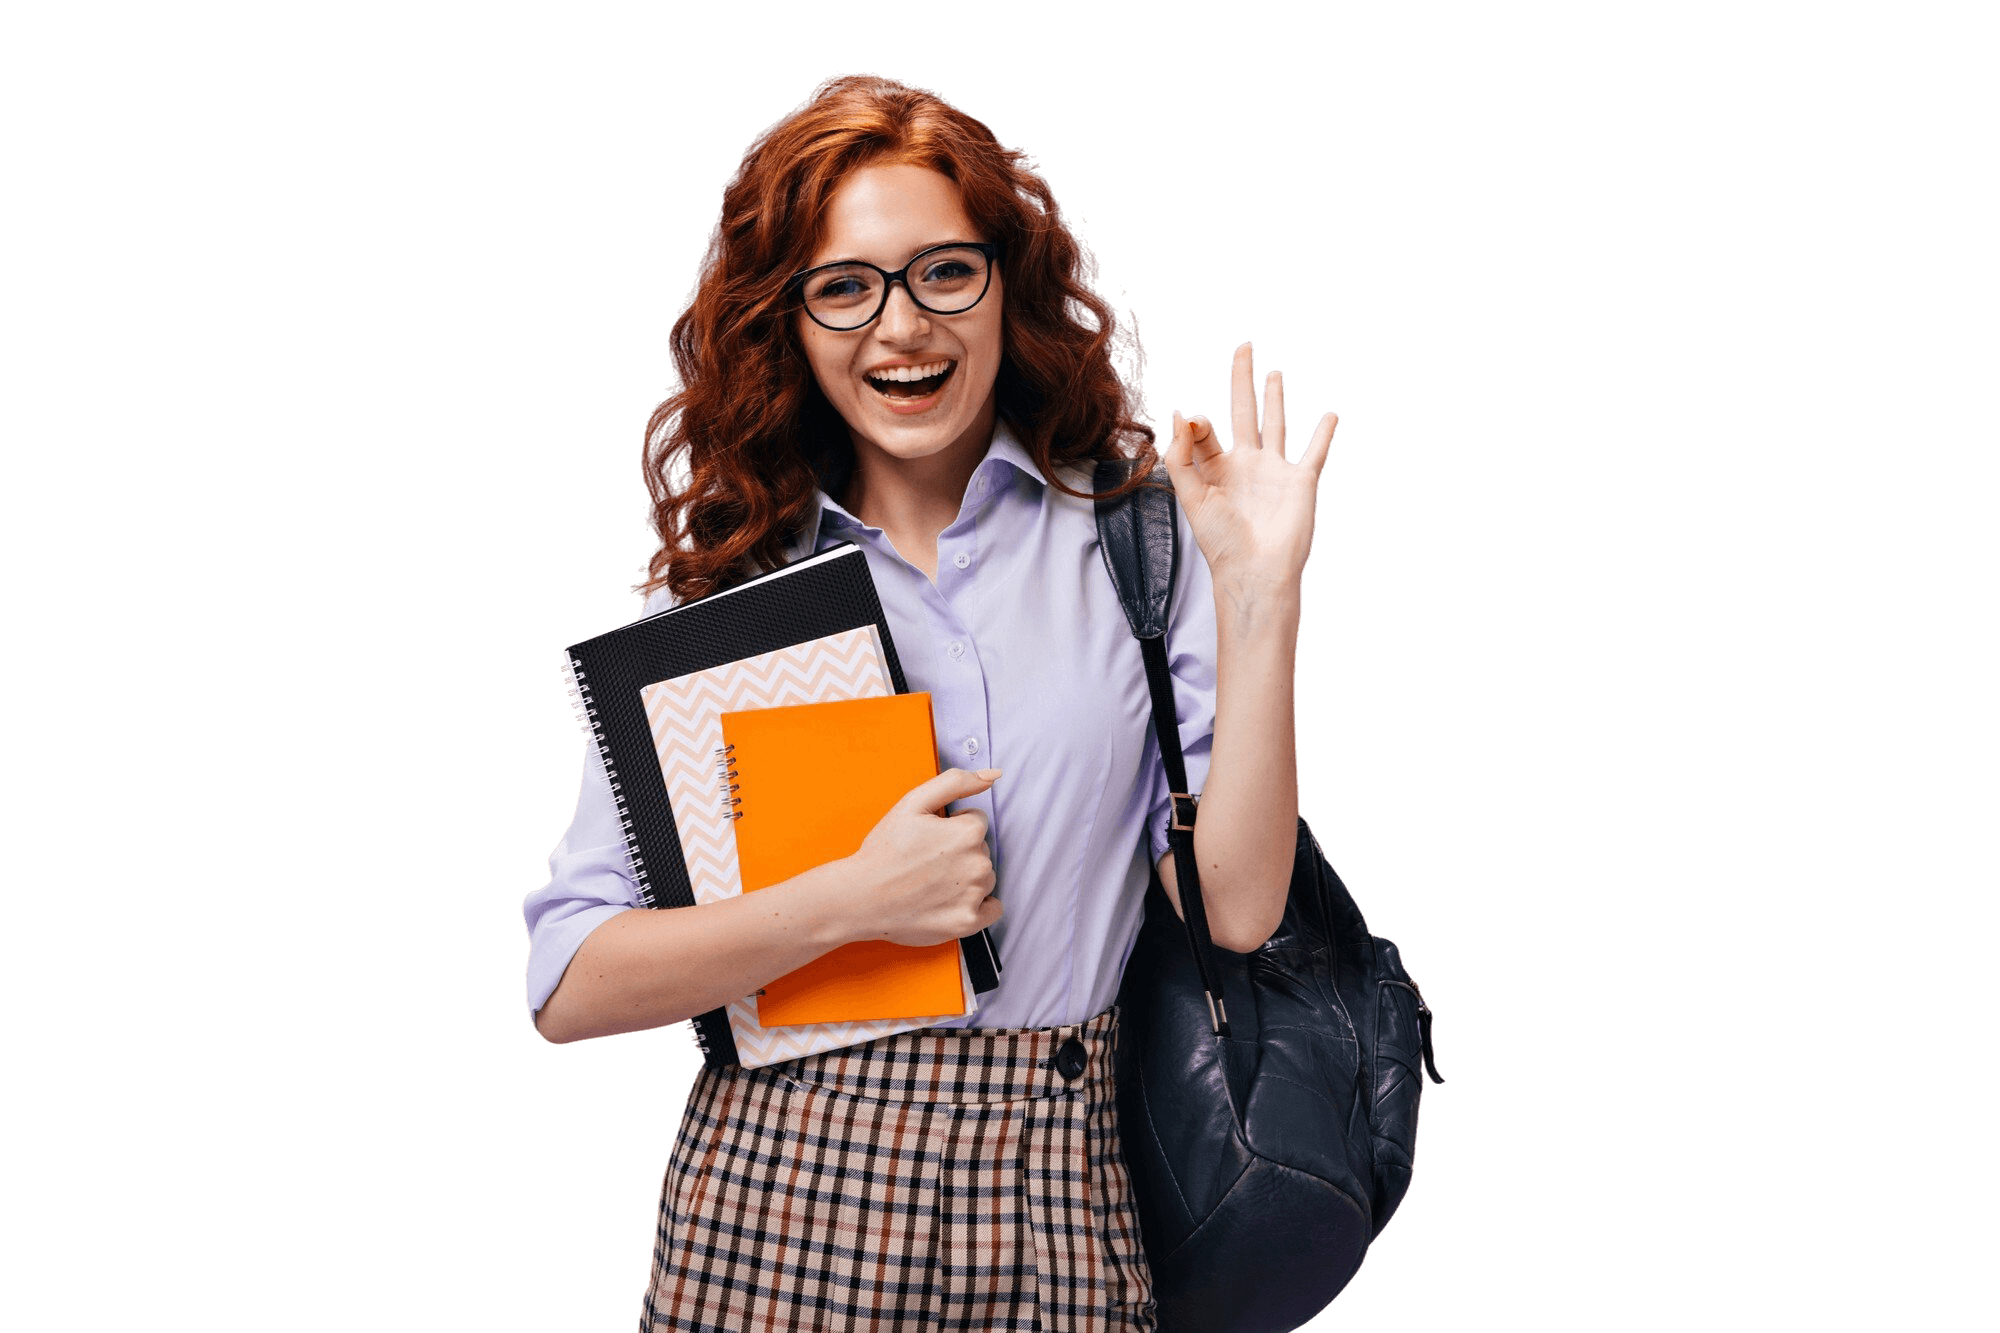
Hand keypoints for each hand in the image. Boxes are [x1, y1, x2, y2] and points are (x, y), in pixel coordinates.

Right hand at [840, 767, 1002, 947]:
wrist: (859, 898)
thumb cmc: (884, 851)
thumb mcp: (913, 803)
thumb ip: (956, 782)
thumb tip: (993, 774)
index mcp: (968, 832)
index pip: (976, 821)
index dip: (951, 826)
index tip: (930, 839)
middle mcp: (978, 864)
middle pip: (982, 850)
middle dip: (960, 852)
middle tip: (926, 862)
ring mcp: (973, 896)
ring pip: (985, 877)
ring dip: (967, 877)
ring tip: (933, 883)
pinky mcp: (968, 923)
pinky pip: (992, 909)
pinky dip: (978, 906)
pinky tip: (952, 901)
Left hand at [1163, 341, 1336, 585]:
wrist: (1257, 571)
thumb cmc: (1221, 542)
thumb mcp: (1191, 497)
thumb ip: (1182, 456)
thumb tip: (1182, 413)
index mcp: (1215, 468)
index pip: (1204, 430)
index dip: (1196, 422)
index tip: (1196, 424)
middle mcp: (1245, 464)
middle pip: (1244, 411)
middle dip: (1243, 379)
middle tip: (1244, 348)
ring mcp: (1274, 471)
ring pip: (1276, 424)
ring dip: (1276, 398)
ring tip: (1275, 374)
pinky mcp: (1301, 480)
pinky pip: (1315, 452)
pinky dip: (1324, 434)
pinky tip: (1330, 416)